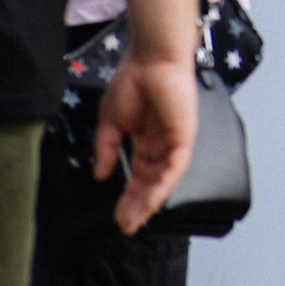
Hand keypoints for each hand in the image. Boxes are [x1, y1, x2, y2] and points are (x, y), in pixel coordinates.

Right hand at [96, 47, 198, 234]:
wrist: (150, 59)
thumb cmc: (133, 82)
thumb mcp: (111, 121)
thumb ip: (106, 149)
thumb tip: (100, 176)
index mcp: (146, 141)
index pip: (139, 176)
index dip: (128, 197)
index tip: (117, 217)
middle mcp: (162, 145)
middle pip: (151, 183)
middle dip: (138, 206)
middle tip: (126, 226)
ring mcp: (174, 142)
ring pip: (164, 180)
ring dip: (149, 202)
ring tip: (134, 220)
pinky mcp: (184, 137)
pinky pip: (175, 167)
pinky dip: (163, 185)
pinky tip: (151, 201)